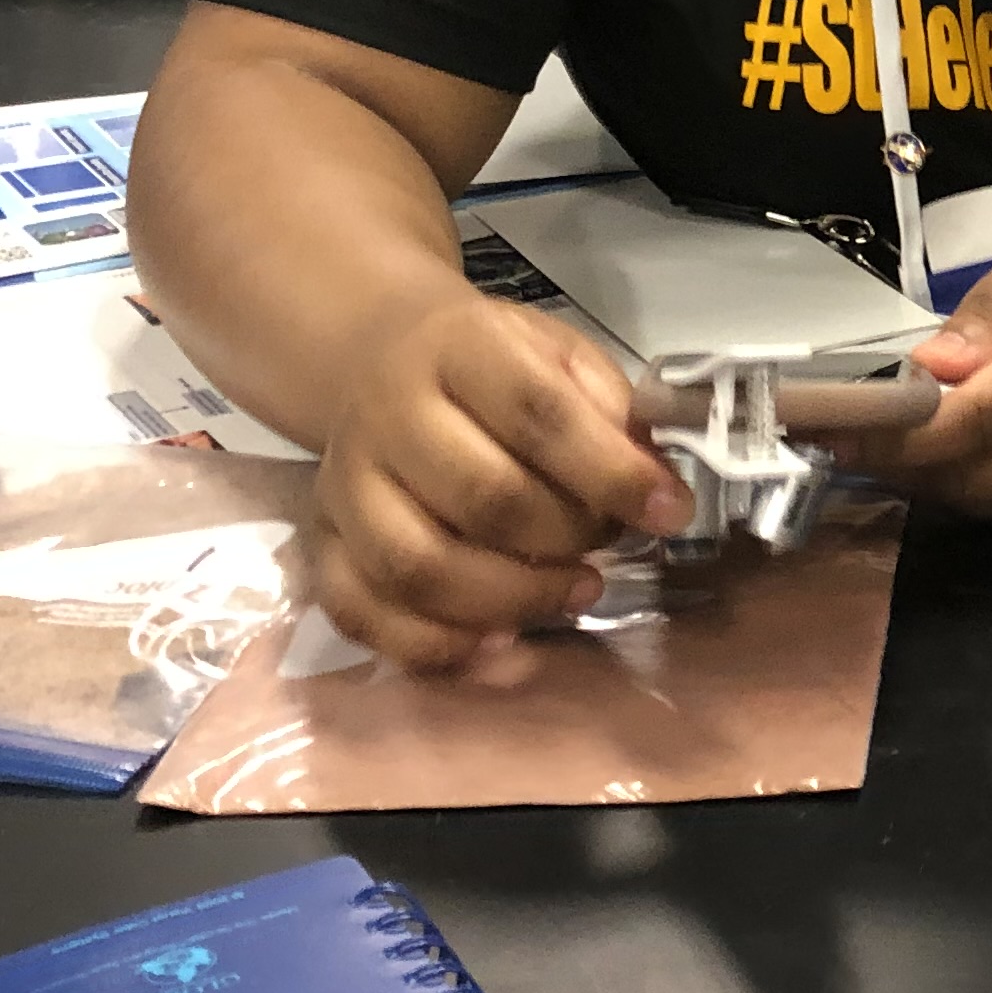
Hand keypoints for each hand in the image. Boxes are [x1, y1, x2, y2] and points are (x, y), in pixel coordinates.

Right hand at [309, 291, 690, 677]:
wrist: (379, 360)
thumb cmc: (492, 369)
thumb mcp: (561, 356)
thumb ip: (613, 414)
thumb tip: (657, 491)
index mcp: (459, 348)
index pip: (536, 412)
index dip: (610, 472)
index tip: (669, 511)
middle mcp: (388, 413)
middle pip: (482, 498)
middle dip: (567, 538)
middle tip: (609, 547)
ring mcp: (345, 484)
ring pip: (419, 567)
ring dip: (513, 600)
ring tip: (574, 592)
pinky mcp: (322, 542)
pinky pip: (362, 613)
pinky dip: (434, 644)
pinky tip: (499, 640)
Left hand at [861, 207, 991, 517]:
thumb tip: (925, 369)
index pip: (978, 423)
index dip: (896, 433)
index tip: (827, 423)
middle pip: (973, 477)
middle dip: (894, 459)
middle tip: (832, 426)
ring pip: (987, 503)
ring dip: (924, 477)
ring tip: (875, 434)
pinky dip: (965, 484)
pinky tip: (937, 448)